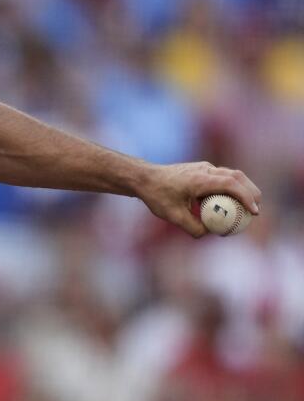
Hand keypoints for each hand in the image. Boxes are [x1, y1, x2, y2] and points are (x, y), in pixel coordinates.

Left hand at [137, 161, 261, 237]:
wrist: (143, 178)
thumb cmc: (156, 195)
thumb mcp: (173, 216)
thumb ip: (193, 227)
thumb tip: (210, 233)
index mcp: (199, 179)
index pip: (230, 184)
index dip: (245, 197)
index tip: (254, 211)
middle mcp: (205, 170)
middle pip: (237, 176)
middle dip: (251, 192)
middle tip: (257, 209)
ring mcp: (204, 167)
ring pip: (232, 174)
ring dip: (243, 188)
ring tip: (249, 206)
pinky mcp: (202, 169)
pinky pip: (222, 177)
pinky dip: (232, 187)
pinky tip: (232, 202)